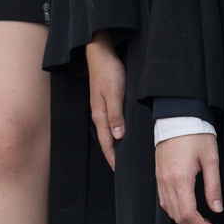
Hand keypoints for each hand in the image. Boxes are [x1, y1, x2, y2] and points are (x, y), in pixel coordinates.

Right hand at [87, 32, 126, 169]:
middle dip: (114, 156)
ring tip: (124, 157)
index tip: (121, 171)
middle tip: (124, 170)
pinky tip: (123, 135)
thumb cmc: (109, 71)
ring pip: (109, 133)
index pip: (107, 143)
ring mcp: (101, 109)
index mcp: (100, 115)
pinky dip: (116, 134)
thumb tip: (118, 137)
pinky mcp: (105, 102)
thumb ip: (116, 115)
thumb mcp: (115, 93)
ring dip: (115, 146)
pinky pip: (111, 123)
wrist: (100, 52)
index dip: (113, 158)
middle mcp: (99, 115)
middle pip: (107, 141)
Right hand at [156, 132, 222, 223]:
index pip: (188, 213)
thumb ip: (214, 186)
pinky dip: (175, 210)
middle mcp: (166, 181)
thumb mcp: (211, 160)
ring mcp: (160, 179)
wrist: (178, 118)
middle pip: (177, 216)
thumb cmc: (196, 135)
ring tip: (200, 222)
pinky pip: (164, 200)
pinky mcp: (158, 176)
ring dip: (184, 220)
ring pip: (169, 211)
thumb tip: (217, 208)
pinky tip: (186, 209)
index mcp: (180, 178)